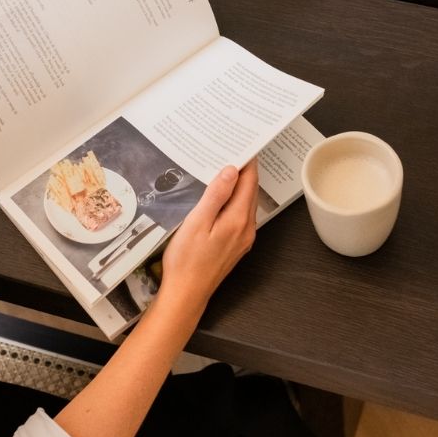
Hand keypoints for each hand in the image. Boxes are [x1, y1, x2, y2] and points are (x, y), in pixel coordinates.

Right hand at [158, 160, 257, 317]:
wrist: (186, 294)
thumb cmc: (187, 261)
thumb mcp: (197, 223)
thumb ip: (216, 196)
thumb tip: (231, 170)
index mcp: (238, 219)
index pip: (249, 181)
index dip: (247, 161)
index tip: (241, 142)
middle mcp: (247, 228)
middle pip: (250, 191)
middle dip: (243, 170)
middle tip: (230, 149)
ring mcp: (243, 238)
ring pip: (246, 203)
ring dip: (238, 186)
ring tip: (223, 168)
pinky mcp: (236, 245)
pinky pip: (239, 215)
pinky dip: (233, 201)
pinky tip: (220, 197)